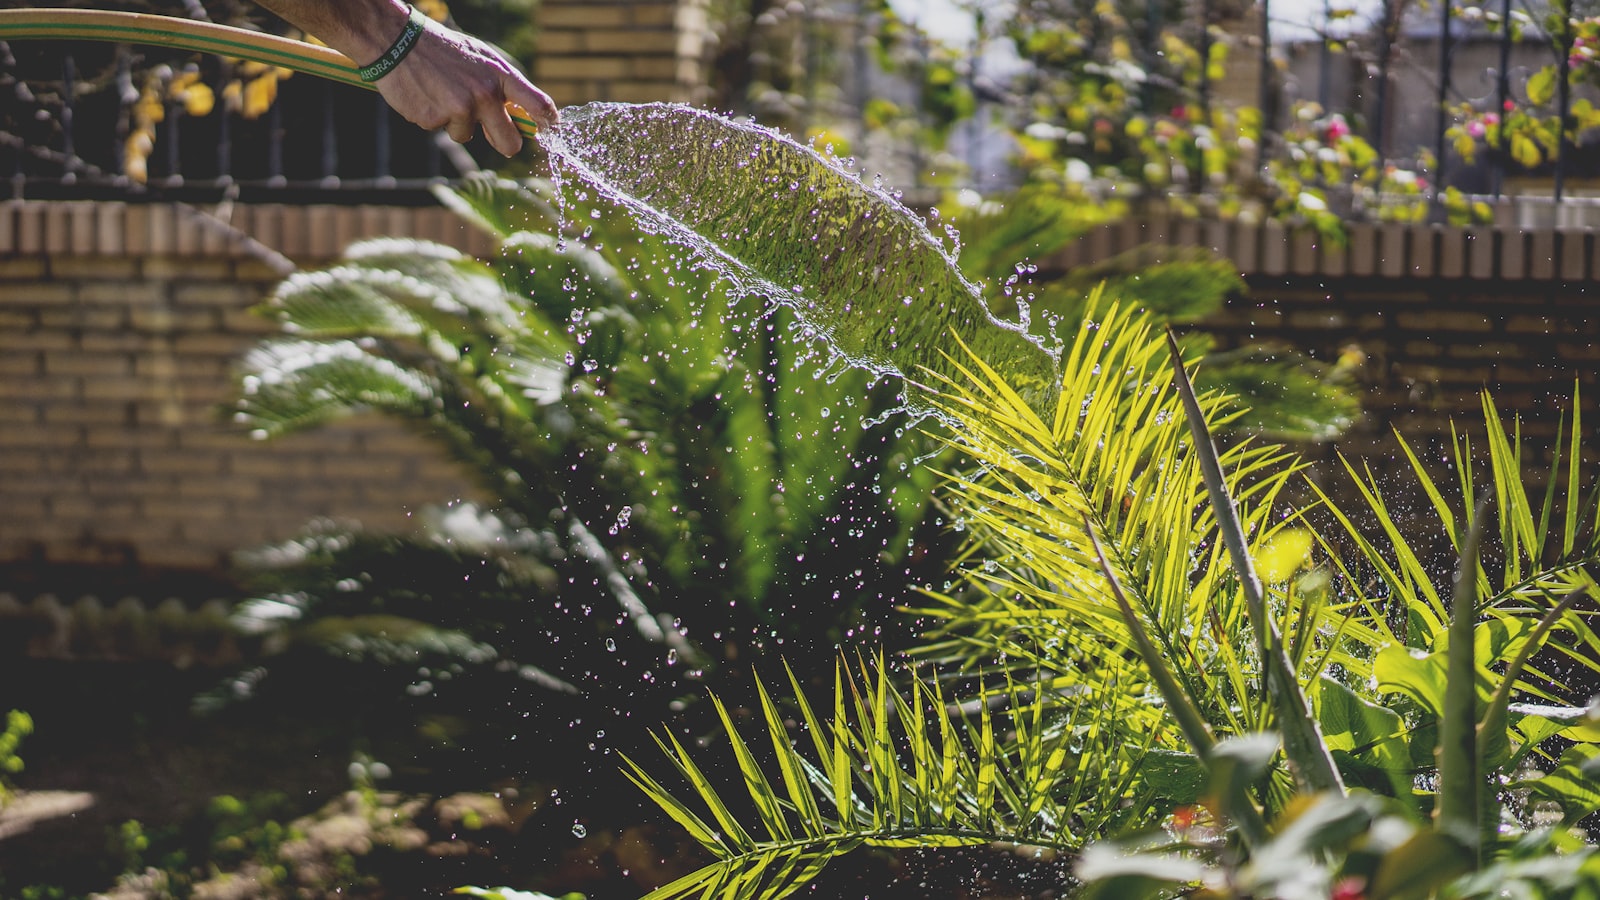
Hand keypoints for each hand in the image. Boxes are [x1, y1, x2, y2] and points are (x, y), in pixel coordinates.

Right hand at [375, 18, 557, 156]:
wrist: (398, 41)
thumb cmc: (445, 51)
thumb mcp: (481, 58)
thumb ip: (502, 85)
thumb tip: (523, 116)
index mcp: (500, 75)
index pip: (538, 104)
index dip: (549, 122)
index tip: (550, 129)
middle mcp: (484, 94)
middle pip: (510, 143)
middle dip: (506, 144)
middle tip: (495, 135)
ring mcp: (459, 108)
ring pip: (467, 136)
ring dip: (457, 123)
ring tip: (442, 94)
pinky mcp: (434, 119)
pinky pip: (441, 130)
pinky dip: (433, 117)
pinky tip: (425, 95)